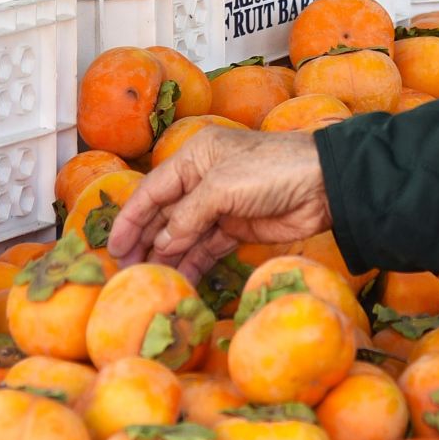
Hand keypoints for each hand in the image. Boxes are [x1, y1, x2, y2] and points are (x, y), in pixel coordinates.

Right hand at [107, 127, 332, 280]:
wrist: (324, 185)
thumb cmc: (272, 170)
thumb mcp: (222, 188)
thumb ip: (188, 217)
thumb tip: (163, 244)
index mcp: (194, 157)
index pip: (152, 190)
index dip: (131, 219)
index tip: (113, 248)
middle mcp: (203, 179)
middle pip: (164, 214)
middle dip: (146, 242)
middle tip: (126, 272)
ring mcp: (221, 205)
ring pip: (184, 234)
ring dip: (168, 257)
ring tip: (150, 282)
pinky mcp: (238, 227)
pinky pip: (207, 247)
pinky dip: (194, 263)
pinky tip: (180, 280)